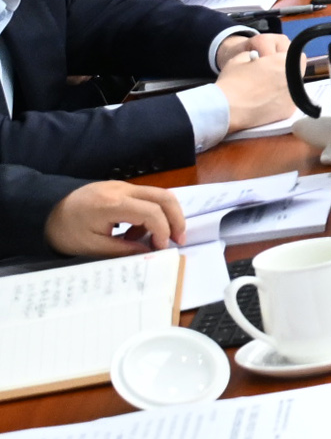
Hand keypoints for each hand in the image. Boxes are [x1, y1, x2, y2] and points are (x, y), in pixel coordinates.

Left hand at [50, 180, 185, 253]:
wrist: (44, 210)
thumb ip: (123, 250)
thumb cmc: (65, 231)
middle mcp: (122, 189)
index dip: (163, 231)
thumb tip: (151, 252)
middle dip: (177, 219)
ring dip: (166, 216)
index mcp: (112, 204)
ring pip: (159, 195)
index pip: (152, 212)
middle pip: (164, 197)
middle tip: (178, 240)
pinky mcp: (121, 188)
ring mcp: (122, 186)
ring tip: (155, 239)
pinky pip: (146, 198)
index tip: (161, 248)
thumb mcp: (92, 246)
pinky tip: (136, 233)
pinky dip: (151, 214)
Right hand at [212, 34, 298, 132]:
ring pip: (292, 88)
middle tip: (270, 75)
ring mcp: (292, 97)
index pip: (295, 55)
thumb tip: (258, 57)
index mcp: (284, 62)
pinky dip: (278, 101)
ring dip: (282, 86)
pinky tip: (264, 102)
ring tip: (264, 90)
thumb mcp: (240, 58)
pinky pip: (287, 102)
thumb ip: (255, 54)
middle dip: (285, 72)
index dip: (283, 58)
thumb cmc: (232, 82)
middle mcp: (293, 79)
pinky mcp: (288, 112)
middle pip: (296, 72)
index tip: (274, 62)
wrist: (227, 110)